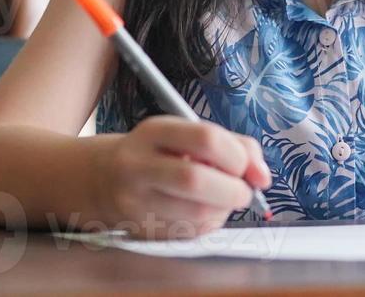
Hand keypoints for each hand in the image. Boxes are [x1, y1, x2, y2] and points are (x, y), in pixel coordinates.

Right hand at [100, 116, 270, 238]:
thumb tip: (262, 177)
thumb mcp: (186, 134)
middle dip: (233, 190)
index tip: (247, 167)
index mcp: (153, 132)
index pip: (206, 138)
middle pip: (196, 180)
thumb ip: (232, 145)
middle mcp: (138, 165)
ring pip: (195, 213)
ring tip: (222, 200)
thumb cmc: (159, 153)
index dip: (237, 156)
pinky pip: (188, 233)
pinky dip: (208, 224)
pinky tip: (203, 212)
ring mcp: (134, 201)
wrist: (102, 178)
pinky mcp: (140, 230)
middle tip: (243, 191)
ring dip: (223, 210)